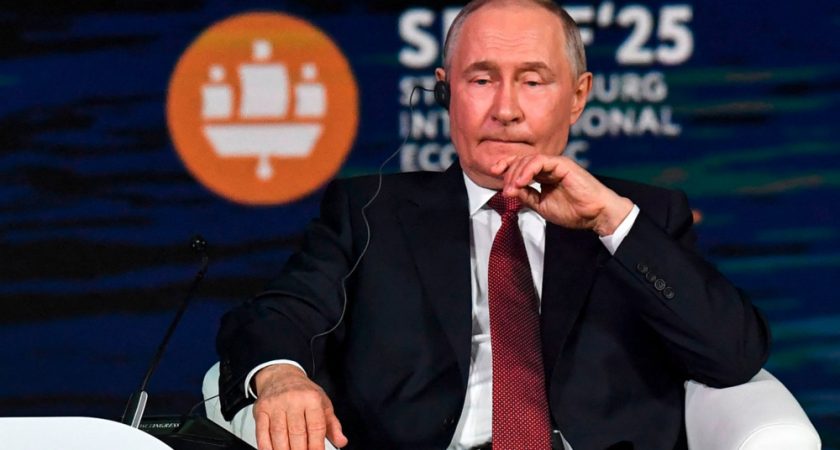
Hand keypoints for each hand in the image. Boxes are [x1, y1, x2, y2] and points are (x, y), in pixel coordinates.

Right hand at [253, 364, 347, 449]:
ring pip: (278, 434)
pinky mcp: (261, 409)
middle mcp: (293, 399)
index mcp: (312, 398)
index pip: (316, 427)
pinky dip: (266, 447)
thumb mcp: (323, 404)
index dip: (317, 446)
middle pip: (297, 433)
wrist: (281, 375)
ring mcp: (275, 404)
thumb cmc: (304, 392)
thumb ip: (333, 425)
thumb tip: (341, 441)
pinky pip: (262, 432)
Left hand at [491, 154, 633, 235]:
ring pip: (529, 159)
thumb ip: (526, 196)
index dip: (506, 166)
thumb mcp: (541, 206)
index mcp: (544, 175)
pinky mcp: (563, 164)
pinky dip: (528, 170)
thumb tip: (510, 189)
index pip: (521, 165)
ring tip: (512, 188)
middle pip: (521, 160)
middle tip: (506, 189)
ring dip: (516, 173)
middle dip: (508, 173)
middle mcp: (549, 167)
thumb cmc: (573, 211)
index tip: (494, 172)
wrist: (594, 215)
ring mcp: (556, 164)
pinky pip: (541, 161)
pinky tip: (522, 182)